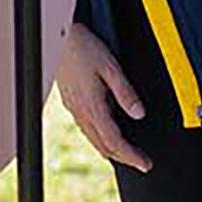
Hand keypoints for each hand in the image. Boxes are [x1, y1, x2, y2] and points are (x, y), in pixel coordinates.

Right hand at [55, 22, 150, 171]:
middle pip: (103, 146)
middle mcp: (81, 111)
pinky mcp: (70, 102)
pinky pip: (86, 129)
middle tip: (141, 163)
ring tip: (127, 153)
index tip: (145, 164)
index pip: (114, 141)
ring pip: (93, 139)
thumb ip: (125, 92)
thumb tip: (139, 114)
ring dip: (111, 150)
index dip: (131, 156)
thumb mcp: (110, 67)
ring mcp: (74, 108)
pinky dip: (100, 138)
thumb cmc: (82, 47)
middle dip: (124, 158)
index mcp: (92, 106)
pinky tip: (106, 133)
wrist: (57, 37)